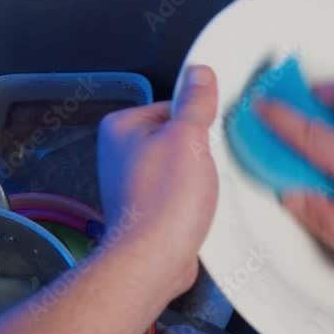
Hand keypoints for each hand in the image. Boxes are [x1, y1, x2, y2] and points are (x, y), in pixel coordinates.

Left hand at [98, 65, 218, 296]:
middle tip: (207, 164)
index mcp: (122, 127)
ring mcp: (134, 183)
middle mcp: (122, 154)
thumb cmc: (163, 203)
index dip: (198, 119)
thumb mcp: (188, 138)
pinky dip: (193, 197)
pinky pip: (179, 191)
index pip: (172, 105)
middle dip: (200, 149)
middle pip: (177, 135)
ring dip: (199, 176)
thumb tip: (200, 74)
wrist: (155, 259)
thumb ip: (195, 103)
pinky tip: (200, 207)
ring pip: (181, 165)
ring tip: (202, 189)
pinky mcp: (149, 207)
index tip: (211, 132)